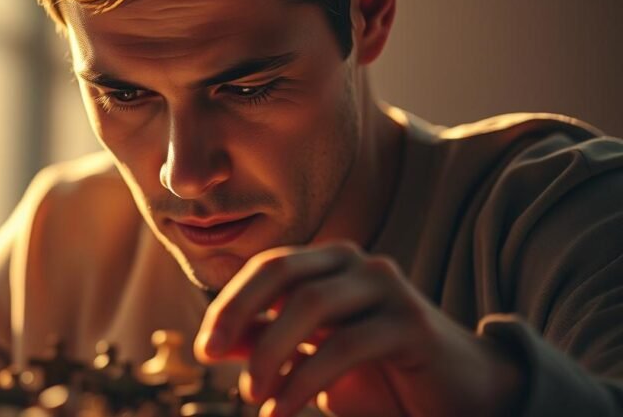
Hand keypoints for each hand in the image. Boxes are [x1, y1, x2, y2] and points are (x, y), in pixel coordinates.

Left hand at [194, 242, 525, 416]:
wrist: (461, 397)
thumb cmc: (380, 375)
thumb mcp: (313, 357)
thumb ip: (270, 342)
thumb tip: (217, 341)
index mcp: (331, 263)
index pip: (267, 268)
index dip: (229, 303)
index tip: (205, 349)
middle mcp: (357, 263)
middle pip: (280, 271)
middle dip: (237, 312)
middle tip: (211, 356)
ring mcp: (387, 288)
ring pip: (309, 304)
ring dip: (269, 352)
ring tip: (253, 395)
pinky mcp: (411, 324)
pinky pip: (343, 345)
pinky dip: (303, 380)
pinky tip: (282, 410)